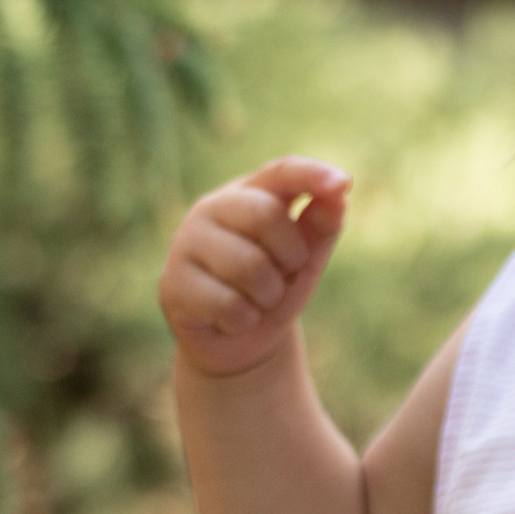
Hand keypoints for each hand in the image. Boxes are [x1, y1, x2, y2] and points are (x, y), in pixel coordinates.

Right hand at [158, 158, 350, 378]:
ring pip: (249, 265)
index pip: (281, 171)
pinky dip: (245, 320)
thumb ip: (321, 228)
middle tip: (284, 275)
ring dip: (269, 295)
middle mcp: (213, 208)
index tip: (342, 184)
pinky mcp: (172, 283)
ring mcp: (186, 242)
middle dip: (290, 255)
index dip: (311, 174)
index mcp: (250, 192)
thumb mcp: (304, 259)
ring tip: (258, 300)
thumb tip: (337, 199)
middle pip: (265, 214)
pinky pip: (228, 304)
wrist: (235, 341)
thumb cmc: (273, 287)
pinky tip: (234, 319)